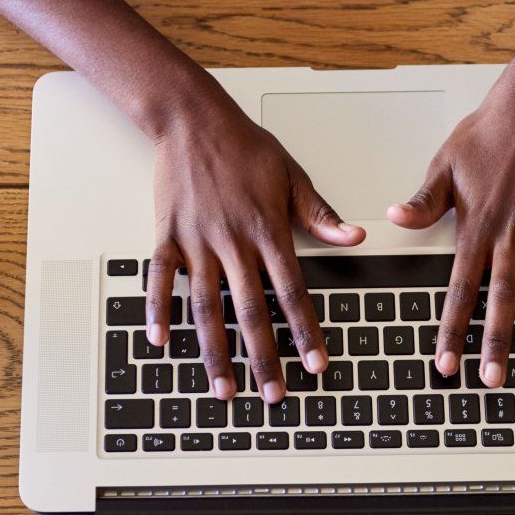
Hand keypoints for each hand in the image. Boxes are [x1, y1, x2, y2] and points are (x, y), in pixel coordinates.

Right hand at [144, 71, 362, 401]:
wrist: (193, 119)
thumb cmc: (245, 146)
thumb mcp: (293, 176)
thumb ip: (320, 215)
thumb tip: (356, 237)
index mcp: (267, 229)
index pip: (292, 291)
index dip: (305, 331)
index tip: (315, 364)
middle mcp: (232, 241)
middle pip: (250, 311)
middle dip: (263, 357)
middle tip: (274, 395)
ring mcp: (196, 241)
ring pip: (205, 307)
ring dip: (215, 351)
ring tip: (223, 388)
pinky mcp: (167, 235)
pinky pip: (161, 278)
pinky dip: (158, 310)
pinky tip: (160, 341)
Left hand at [387, 66, 514, 388]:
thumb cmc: (486, 136)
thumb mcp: (443, 167)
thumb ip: (422, 202)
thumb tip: (393, 217)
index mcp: (477, 228)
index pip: (460, 290)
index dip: (453, 330)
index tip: (447, 363)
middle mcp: (512, 235)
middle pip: (504, 301)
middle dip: (499, 344)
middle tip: (494, 380)